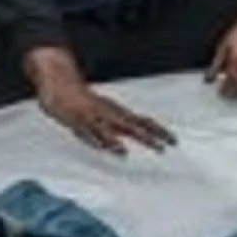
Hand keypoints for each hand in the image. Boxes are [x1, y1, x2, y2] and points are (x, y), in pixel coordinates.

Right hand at [25, 45, 174, 154]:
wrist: (62, 84)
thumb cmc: (88, 102)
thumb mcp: (110, 112)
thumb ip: (124, 124)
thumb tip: (143, 135)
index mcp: (118, 112)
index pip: (144, 121)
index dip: (159, 131)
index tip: (175, 141)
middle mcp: (109, 114)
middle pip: (130, 126)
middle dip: (144, 138)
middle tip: (161, 149)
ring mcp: (92, 117)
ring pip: (103, 129)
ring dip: (112, 140)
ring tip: (122, 152)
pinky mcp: (75, 120)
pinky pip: (82, 131)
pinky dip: (89, 138)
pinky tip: (90, 145)